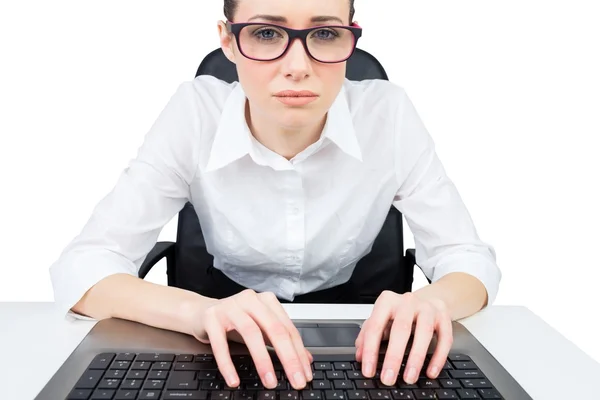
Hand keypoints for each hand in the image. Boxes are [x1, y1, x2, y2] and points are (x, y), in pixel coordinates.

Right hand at [191, 289, 312, 389]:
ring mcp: (230, 307)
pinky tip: (234, 380)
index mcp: (267, 301)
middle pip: (274, 329)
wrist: (201, 312)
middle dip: (288, 357)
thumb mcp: (261, 328)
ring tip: (270, 382)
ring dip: (262, 361)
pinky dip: (228, 364)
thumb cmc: (235, 321)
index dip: (298, 353)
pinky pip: (220, 344)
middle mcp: (251, 300)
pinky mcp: (212, 317)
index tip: (305, 374)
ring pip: (251, 334)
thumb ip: (282, 340)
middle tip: (295, 380)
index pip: (288, 328)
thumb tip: (306, 360)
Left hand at [354, 291, 452, 385]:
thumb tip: (359, 356)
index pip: (375, 326)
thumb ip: (367, 336)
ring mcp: (428, 308)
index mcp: (387, 301)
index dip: (370, 350)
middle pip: (401, 330)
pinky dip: (438, 357)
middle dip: (393, 357)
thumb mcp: (381, 319)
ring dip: (416, 358)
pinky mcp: (444, 317)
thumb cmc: (399, 313)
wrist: (427, 299)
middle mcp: (407, 302)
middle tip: (388, 378)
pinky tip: (430, 372)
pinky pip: (444, 338)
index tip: (368, 370)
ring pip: (424, 333)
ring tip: (409, 378)